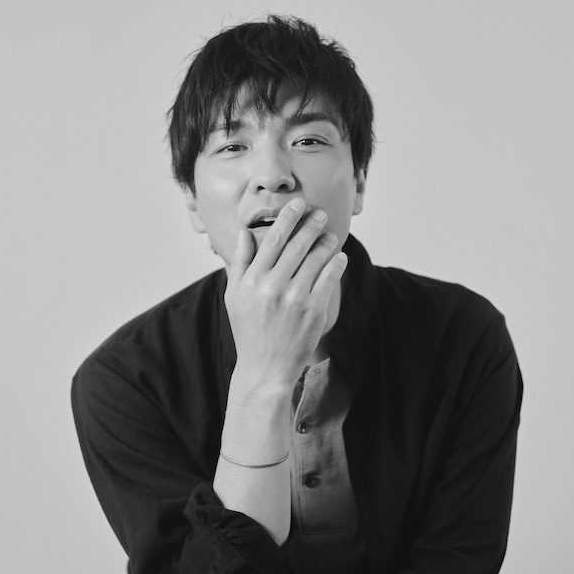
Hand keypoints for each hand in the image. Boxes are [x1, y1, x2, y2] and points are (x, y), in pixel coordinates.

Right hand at [225, 198, 347, 387]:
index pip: (273, 238)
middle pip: (297, 244)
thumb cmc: (249, 331)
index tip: (298, 204)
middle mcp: (272, 286)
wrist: (265, 369)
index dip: (288, 217)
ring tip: (331, 235)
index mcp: (251, 280)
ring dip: (326, 242)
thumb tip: (245, 233)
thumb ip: (240, 263)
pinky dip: (336, 263)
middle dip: (311, 224)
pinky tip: (339, 256)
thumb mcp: (234, 296)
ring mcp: (294, 298)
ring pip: (316, 258)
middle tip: (321, 214)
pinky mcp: (314, 311)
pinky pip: (329, 278)